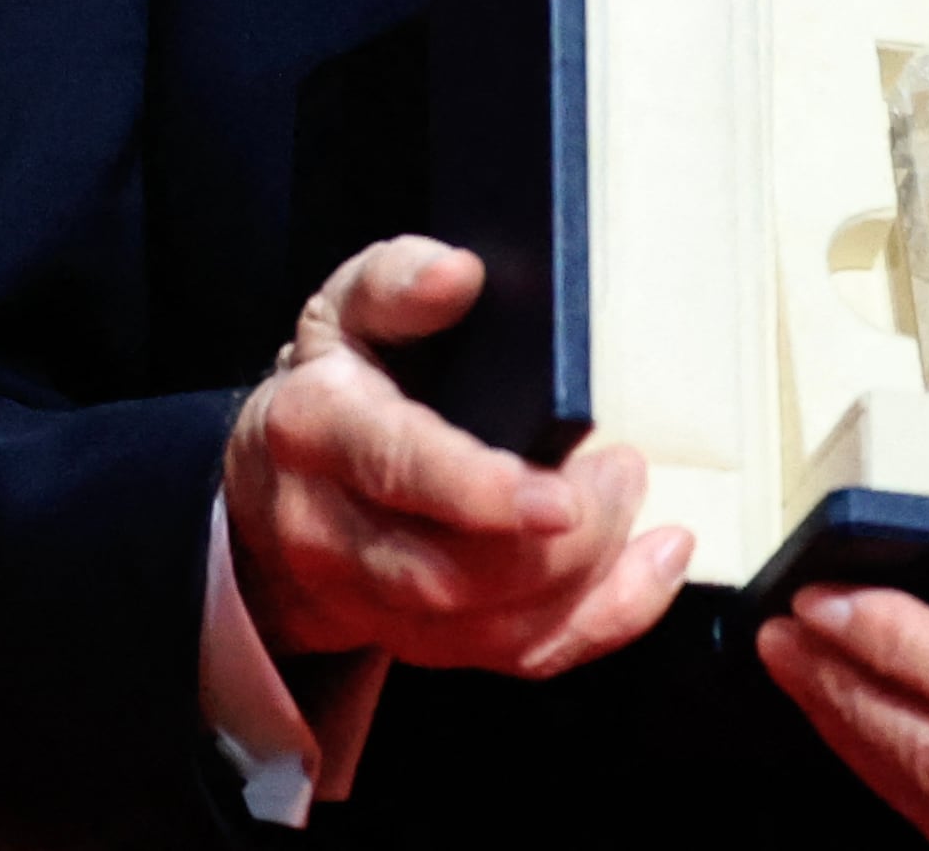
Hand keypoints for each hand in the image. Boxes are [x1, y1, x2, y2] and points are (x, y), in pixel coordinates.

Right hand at [223, 234, 693, 674]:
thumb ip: (396, 281)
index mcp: (317, 430)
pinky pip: (516, 655)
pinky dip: (600, 621)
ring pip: (490, 629)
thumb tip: (457, 273)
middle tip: (622, 469)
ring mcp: (371, 600)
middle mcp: (331, 532)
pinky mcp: (419, 639)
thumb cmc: (336, 381)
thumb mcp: (344, 308)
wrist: (275, 483)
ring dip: (589, 581)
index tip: (563, 495)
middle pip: (451, 574)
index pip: (397, 469)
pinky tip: (653, 566)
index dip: (480, 491)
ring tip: (638, 505)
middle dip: (562, 543)